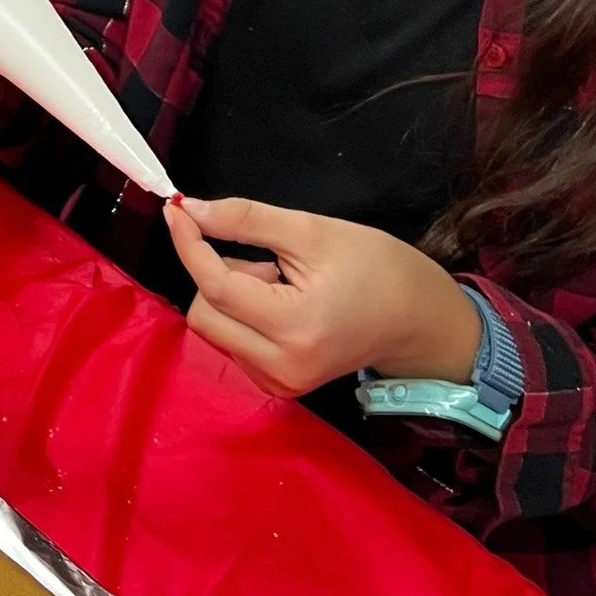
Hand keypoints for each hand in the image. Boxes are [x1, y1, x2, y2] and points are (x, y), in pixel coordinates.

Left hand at [165, 195, 482, 398]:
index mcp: (294, 328)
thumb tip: (189, 211)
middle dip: (219, 274)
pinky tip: (281, 303)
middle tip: (267, 259)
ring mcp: (280, 382)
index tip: (177, 210)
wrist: (419, 320)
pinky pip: (233, 342)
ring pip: (215, 328)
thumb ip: (245, 220)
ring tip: (282, 282)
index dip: (190, 244)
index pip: (216, 286)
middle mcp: (281, 367)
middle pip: (204, 313)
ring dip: (233, 295)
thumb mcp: (311, 231)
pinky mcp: (279, 386)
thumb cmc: (375, 267)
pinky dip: (242, 315)